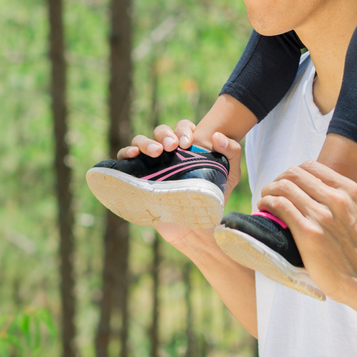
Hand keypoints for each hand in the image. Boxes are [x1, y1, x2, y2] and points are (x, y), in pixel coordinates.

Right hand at [122, 121, 243, 243]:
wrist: (197, 229)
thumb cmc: (213, 200)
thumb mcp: (230, 175)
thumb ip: (231, 152)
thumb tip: (218, 136)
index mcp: (188, 147)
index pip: (183, 128)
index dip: (184, 130)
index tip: (189, 143)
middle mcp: (168, 153)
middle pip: (161, 132)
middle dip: (165, 134)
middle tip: (173, 146)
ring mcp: (152, 164)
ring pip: (141, 141)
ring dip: (146, 142)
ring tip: (156, 152)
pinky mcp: (138, 177)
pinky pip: (125, 159)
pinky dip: (125, 152)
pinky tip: (132, 155)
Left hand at [256, 162, 356, 305]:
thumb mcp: (356, 212)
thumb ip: (338, 196)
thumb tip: (309, 186)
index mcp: (349, 190)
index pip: (310, 166)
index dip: (292, 173)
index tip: (285, 183)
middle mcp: (337, 199)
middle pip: (294, 174)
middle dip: (277, 179)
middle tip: (271, 191)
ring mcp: (323, 216)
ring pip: (285, 187)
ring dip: (268, 190)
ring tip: (264, 200)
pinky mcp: (309, 233)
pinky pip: (280, 205)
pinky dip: (267, 202)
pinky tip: (264, 208)